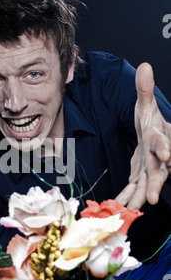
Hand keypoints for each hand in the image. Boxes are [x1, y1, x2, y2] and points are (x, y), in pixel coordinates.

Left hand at [115, 63, 170, 209]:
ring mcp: (149, 170)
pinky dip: (124, 199)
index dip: (166, 147)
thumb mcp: (147, 106)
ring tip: (127, 213)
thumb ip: (145, 89)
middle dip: (154, 185)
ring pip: (144, 186)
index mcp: (159, 139)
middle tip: (151, 199)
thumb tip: (144, 66)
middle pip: (158, 172)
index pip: (164, 142)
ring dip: (136, 200)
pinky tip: (114, 210)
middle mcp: (157, 158)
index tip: (168, 153)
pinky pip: (131, 189)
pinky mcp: (139, 177)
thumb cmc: (152, 122)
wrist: (156, 137)